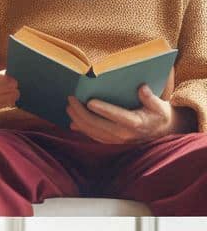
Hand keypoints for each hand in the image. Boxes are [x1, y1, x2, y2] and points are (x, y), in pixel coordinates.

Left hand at [67, 86, 192, 143]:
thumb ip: (150, 98)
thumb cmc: (160, 116)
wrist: (163, 134)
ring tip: (69, 107)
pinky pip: (93, 136)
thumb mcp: (160, 106)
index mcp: (135, 123)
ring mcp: (115, 140)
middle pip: (96, 124)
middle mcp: (123, 134)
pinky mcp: (111, 143)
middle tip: (71, 99)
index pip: (116, 115)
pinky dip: (82, 129)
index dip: (102, 109)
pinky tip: (73, 122)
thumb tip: (141, 87)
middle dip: (80, 112)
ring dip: (77, 120)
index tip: (90, 101)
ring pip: (91, 131)